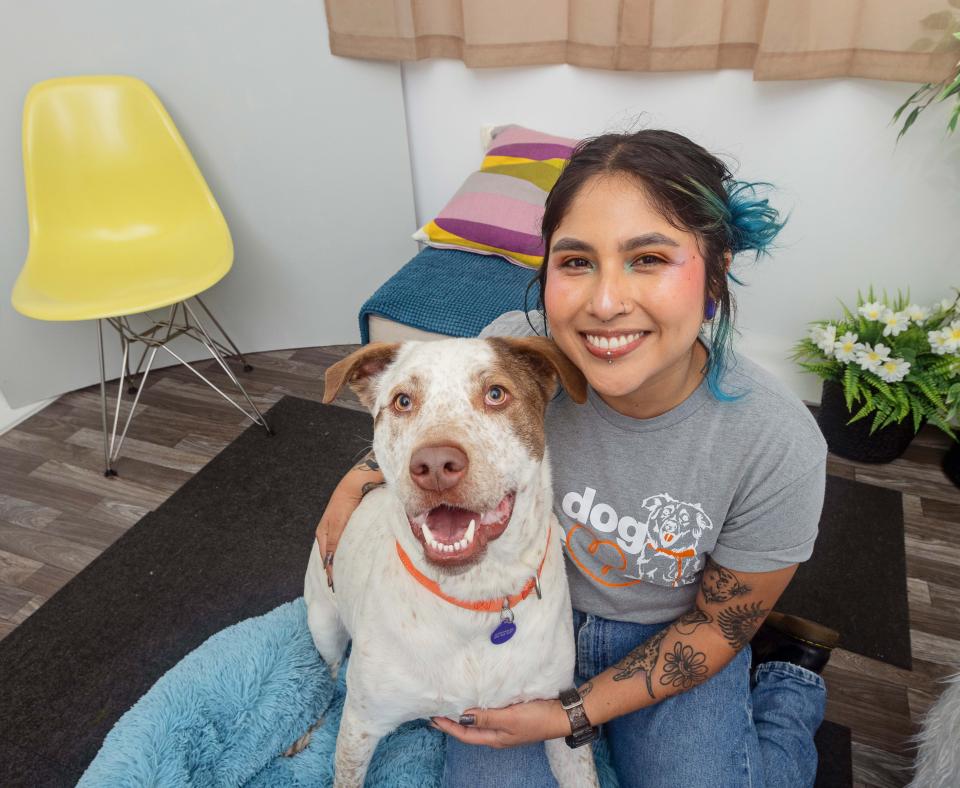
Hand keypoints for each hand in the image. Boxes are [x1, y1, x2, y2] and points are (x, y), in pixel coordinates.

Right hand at [315, 478, 363, 586]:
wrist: (356, 484)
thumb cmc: (345, 503)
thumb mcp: (338, 524)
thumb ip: (333, 543)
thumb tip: (329, 564)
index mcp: (322, 534)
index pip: (326, 559)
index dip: (331, 572)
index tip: (336, 587)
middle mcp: (328, 534)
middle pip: (331, 557)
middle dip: (336, 570)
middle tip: (343, 586)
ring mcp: (338, 531)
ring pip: (339, 551)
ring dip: (343, 562)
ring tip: (349, 577)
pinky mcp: (347, 527)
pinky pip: (346, 544)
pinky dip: (349, 553)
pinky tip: (355, 559)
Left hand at [431, 699, 569, 748]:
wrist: (562, 714)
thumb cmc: (537, 718)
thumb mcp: (510, 718)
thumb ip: (487, 717)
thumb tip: (463, 717)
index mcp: (495, 738)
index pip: (465, 734)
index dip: (448, 726)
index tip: (433, 717)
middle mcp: (497, 733)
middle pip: (470, 728)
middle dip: (453, 720)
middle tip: (438, 709)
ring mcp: (505, 724)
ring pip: (479, 719)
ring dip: (466, 712)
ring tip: (453, 702)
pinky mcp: (512, 713)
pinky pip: (490, 710)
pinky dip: (479, 705)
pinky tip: (477, 696)